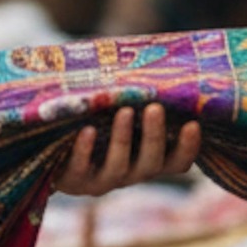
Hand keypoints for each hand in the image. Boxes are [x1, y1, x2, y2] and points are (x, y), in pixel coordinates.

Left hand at [58, 106, 201, 196]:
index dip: (188, 148)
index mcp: (146, 162)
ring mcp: (101, 181)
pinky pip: (80, 168)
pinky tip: (87, 129)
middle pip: (150, 164)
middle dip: (154, 136)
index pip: (177, 163)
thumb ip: (139, 103)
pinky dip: (84, 149)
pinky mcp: (72, 181)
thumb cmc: (97, 126)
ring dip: (123, 138)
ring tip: (124, 111)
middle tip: (155, 108)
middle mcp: (129, 175)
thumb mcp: (119, 117)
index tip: (193, 124)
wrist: (53, 155)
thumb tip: (160, 65)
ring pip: (118, 166)